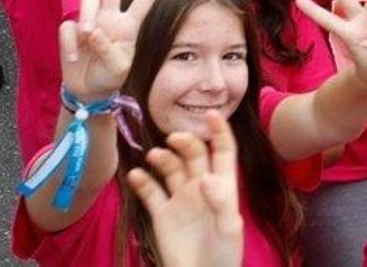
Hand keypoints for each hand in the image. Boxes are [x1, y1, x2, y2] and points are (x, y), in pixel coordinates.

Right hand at [60, 0, 169, 99]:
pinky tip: (75, 57)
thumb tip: (91, 30)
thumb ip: (107, 49)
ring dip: (86, 18)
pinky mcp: (71, 30)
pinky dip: (70, 43)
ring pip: (87, 2)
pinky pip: (68, 27)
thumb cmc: (110, 76)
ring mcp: (90, 21)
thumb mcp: (118, 67)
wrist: (88, 89)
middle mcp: (110, 18)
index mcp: (129, 25)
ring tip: (87, 37)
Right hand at [126, 111, 243, 266]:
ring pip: (170, 169)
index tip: (209, 114)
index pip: (222, 151)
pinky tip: (136, 175)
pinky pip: (150, 193)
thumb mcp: (230, 229)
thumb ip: (220, 202)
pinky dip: (142, 182)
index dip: (219, 131)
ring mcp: (180, 200)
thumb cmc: (224, 256)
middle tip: (173, 138)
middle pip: (193, 155)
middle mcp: (200, 188)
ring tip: (154, 157)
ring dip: (162, 159)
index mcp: (222, 187)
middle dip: (185, 142)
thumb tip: (205, 177)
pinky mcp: (162, 215)